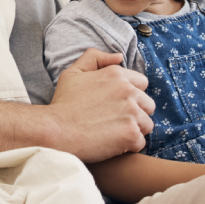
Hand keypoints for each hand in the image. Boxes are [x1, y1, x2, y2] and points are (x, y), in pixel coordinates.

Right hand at [48, 48, 155, 162]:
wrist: (56, 130)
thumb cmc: (63, 103)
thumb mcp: (74, 72)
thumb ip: (95, 58)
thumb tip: (119, 57)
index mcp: (116, 75)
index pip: (142, 83)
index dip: (131, 95)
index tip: (117, 105)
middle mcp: (128, 91)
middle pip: (148, 104)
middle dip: (137, 113)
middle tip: (117, 121)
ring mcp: (131, 112)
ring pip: (147, 124)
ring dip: (135, 130)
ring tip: (115, 134)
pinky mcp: (131, 134)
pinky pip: (140, 142)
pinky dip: (129, 146)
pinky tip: (113, 145)